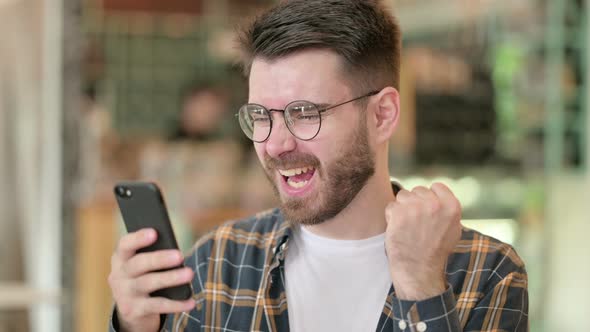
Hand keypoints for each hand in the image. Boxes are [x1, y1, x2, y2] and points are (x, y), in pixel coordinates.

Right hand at [108, 228, 195, 331]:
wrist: (131, 311)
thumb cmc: (143, 277)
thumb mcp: (142, 266)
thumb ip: (152, 256)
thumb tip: (176, 252)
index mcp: (120, 258)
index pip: (124, 245)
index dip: (138, 238)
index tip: (154, 233)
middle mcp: (119, 275)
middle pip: (138, 264)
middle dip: (160, 259)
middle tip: (180, 255)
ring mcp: (125, 294)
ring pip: (148, 283)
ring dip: (171, 278)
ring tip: (189, 274)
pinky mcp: (134, 310)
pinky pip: (157, 305)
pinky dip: (176, 304)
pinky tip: (191, 301)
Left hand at [384, 183, 461, 300]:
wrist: (419, 270)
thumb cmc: (435, 251)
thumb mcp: (453, 229)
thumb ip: (447, 209)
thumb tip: (440, 195)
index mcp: (451, 206)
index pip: (436, 187)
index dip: (430, 197)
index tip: (428, 211)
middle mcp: (434, 204)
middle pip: (418, 190)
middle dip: (415, 203)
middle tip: (417, 222)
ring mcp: (415, 208)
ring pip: (403, 196)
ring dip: (402, 208)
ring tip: (408, 226)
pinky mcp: (399, 214)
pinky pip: (391, 206)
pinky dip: (391, 217)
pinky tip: (398, 230)